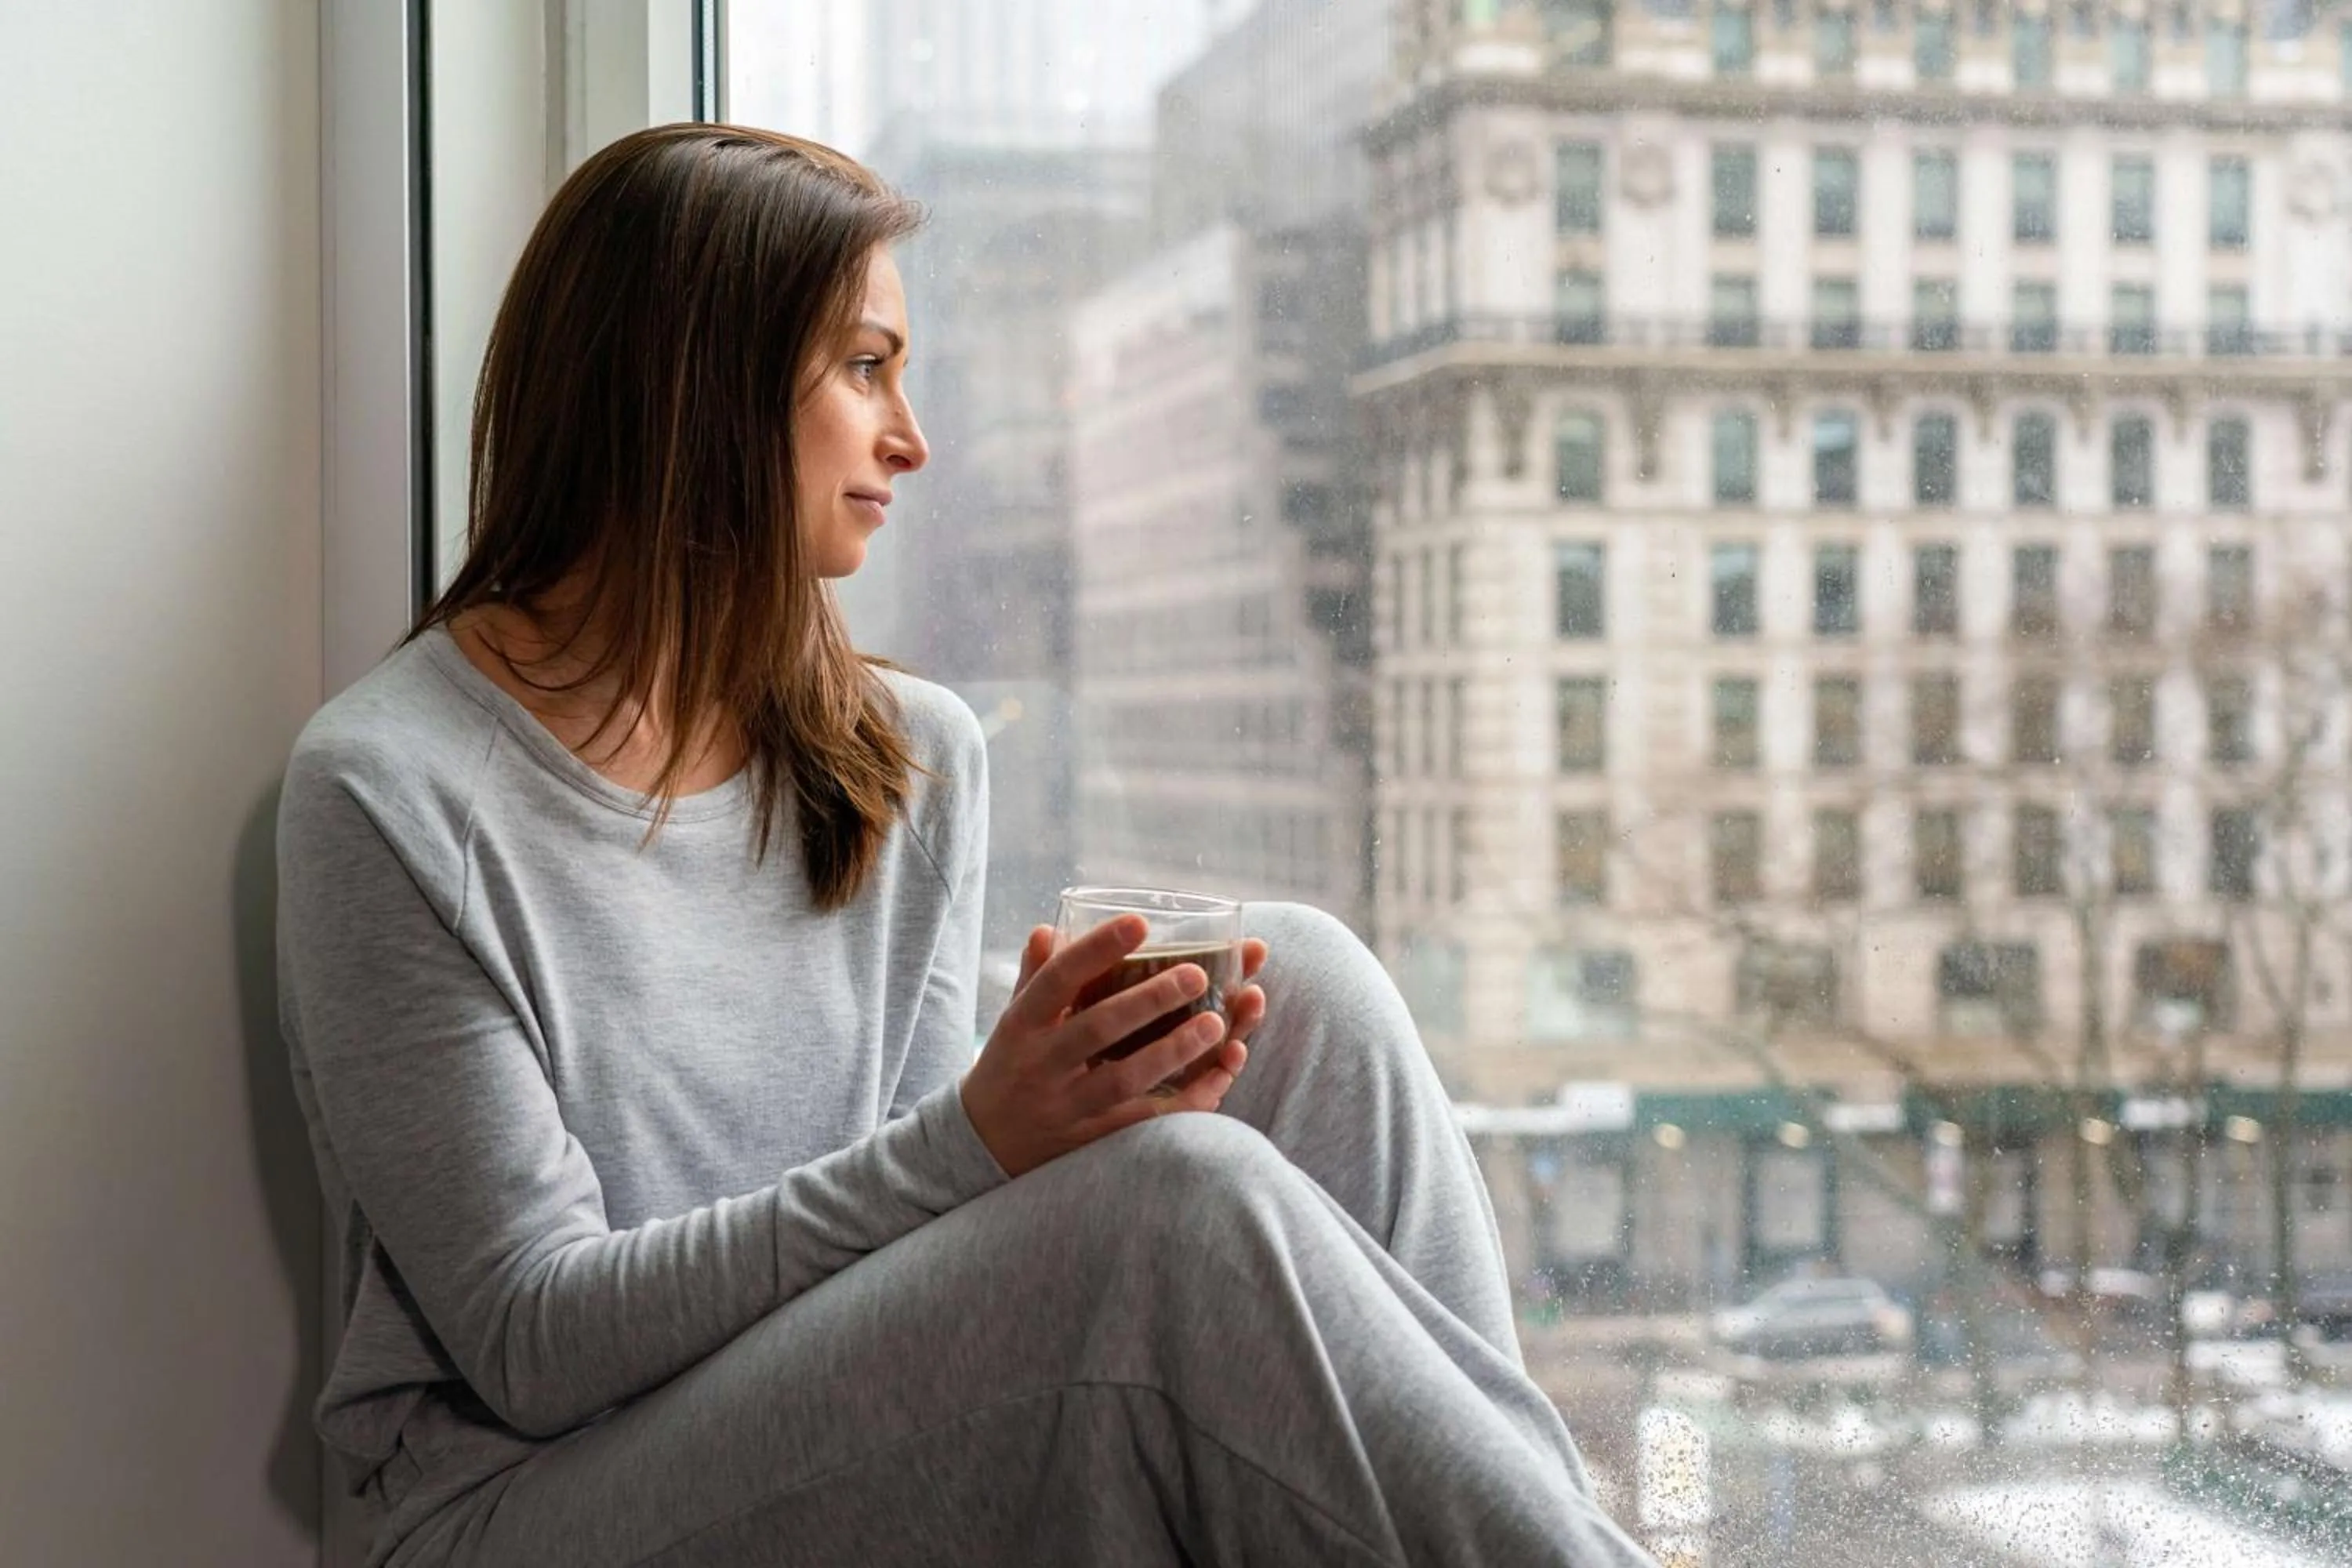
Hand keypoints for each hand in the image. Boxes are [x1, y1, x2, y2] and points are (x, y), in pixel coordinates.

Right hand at [960, 917, 1268, 1179]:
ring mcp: (1067, 1107)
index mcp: (1022, 1025)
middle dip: (1149, 1000)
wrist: (984, 1148)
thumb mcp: (1012, 1021)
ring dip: (1173, 1051)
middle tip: (1198, 974)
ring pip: (1124, 1079)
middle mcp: (1042, 1065)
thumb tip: (1047, 929)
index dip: (1097, 949)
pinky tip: (1219, 1078)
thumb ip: (1034, 977)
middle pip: (1097, 1029)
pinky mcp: (1092, 1142)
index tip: (1139, 923)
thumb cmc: (1010, 1069)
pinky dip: (1184, 1103)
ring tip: (1217, 1024)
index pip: (1057, 979)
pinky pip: (1143, 1123)